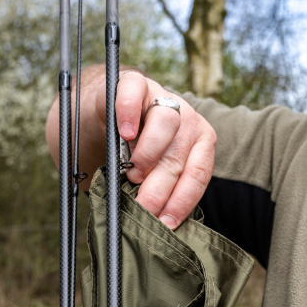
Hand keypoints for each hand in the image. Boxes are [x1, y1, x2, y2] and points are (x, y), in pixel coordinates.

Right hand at [100, 72, 215, 229]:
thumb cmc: (132, 151)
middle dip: (161, 188)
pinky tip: (122, 133)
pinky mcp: (133, 83)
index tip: (166, 223)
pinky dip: (129, 113)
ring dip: (149, 154)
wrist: (107, 115)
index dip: (183, 200)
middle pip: (179, 155)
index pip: (198, 173)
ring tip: (133, 174)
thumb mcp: (152, 173)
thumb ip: (161, 189)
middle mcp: (186, 118)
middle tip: (144, 209)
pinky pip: (134, 93)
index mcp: (199, 141)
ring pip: (165, 122)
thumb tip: (158, 224)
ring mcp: (161, 97)